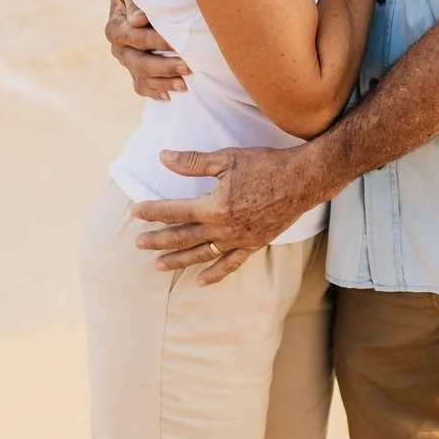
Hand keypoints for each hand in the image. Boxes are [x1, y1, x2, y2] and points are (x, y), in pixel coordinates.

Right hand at [105, 0, 189, 100]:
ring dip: (164, 82)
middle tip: (189, 67)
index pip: (134, 37)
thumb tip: (137, 20)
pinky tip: (171, 96)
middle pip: (138, 63)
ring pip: (142, 78)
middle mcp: (119, 48)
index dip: (155, 41)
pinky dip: (156, 92)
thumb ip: (137, 0)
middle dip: (164, 67)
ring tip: (186, 85)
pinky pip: (143, 87)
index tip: (177, 41)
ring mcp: (127, 62)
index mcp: (115, 26)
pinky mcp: (136, 71)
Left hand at [131, 144, 323, 281]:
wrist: (303, 180)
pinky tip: (201, 281)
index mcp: (213, 206)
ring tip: (158, 266)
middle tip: (138, 243)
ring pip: (201, 255)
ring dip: (178, 261)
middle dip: (158, 240)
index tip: (135, 212)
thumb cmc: (265, 165)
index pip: (174, 211)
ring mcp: (238, 240)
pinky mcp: (253, 245)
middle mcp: (223, 228)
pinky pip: (230, 264)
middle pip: (183, 238)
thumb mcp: (227, 159)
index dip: (152, 211)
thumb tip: (163, 157)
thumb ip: (192, 162)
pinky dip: (214, 274)